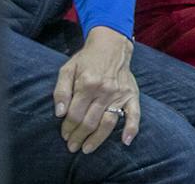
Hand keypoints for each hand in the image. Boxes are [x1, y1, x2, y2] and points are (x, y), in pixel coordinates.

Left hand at [53, 26, 139, 153]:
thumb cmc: (86, 59)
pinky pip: (134, 113)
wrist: (111, 44)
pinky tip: (126, 141)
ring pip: (108, 122)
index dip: (67, 128)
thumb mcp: (67, 70)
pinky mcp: (131, 94)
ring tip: (87, 149)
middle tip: (72, 147)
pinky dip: (132, 128)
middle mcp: (104, 90)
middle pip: (89, 122)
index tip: (64, 135)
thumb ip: (61, 91)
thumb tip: (59, 114)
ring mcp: (119, 93)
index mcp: (87, 84)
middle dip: (78, 137)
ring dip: (97, 139)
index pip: (74, 114)